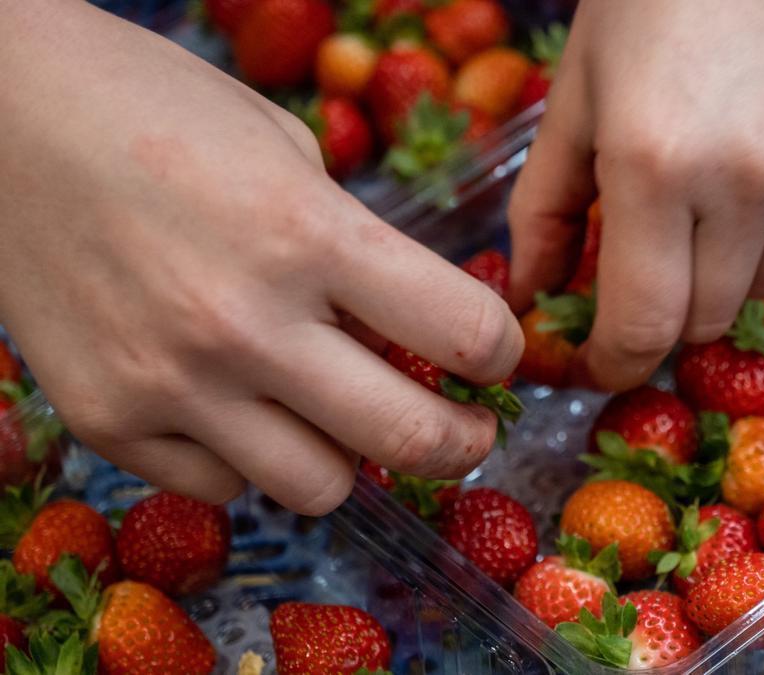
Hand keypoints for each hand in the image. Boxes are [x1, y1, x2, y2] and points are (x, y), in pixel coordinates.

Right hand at [0, 0, 521, 513]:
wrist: (1, 115)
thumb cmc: (156, 110)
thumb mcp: (286, 152)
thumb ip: (355, 247)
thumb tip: (412, 328)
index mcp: (308, 233)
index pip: (465, 333)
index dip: (502, 353)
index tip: (495, 357)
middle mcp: (246, 322)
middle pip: (409, 439)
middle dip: (461, 441)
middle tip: (464, 429)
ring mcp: (171, 383)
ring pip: (320, 488)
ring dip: (349, 458)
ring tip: (337, 417)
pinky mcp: (107, 420)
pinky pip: (222, 487)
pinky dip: (249, 460)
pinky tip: (239, 409)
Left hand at [507, 0, 763, 390]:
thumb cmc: (650, 0)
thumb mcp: (576, 95)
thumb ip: (545, 208)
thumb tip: (531, 297)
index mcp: (654, 165)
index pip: (643, 326)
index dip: (616, 363)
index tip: (606, 365)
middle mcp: (751, 179)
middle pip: (710, 319)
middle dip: (671, 307)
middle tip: (656, 255)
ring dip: (732, 263)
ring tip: (718, 186)